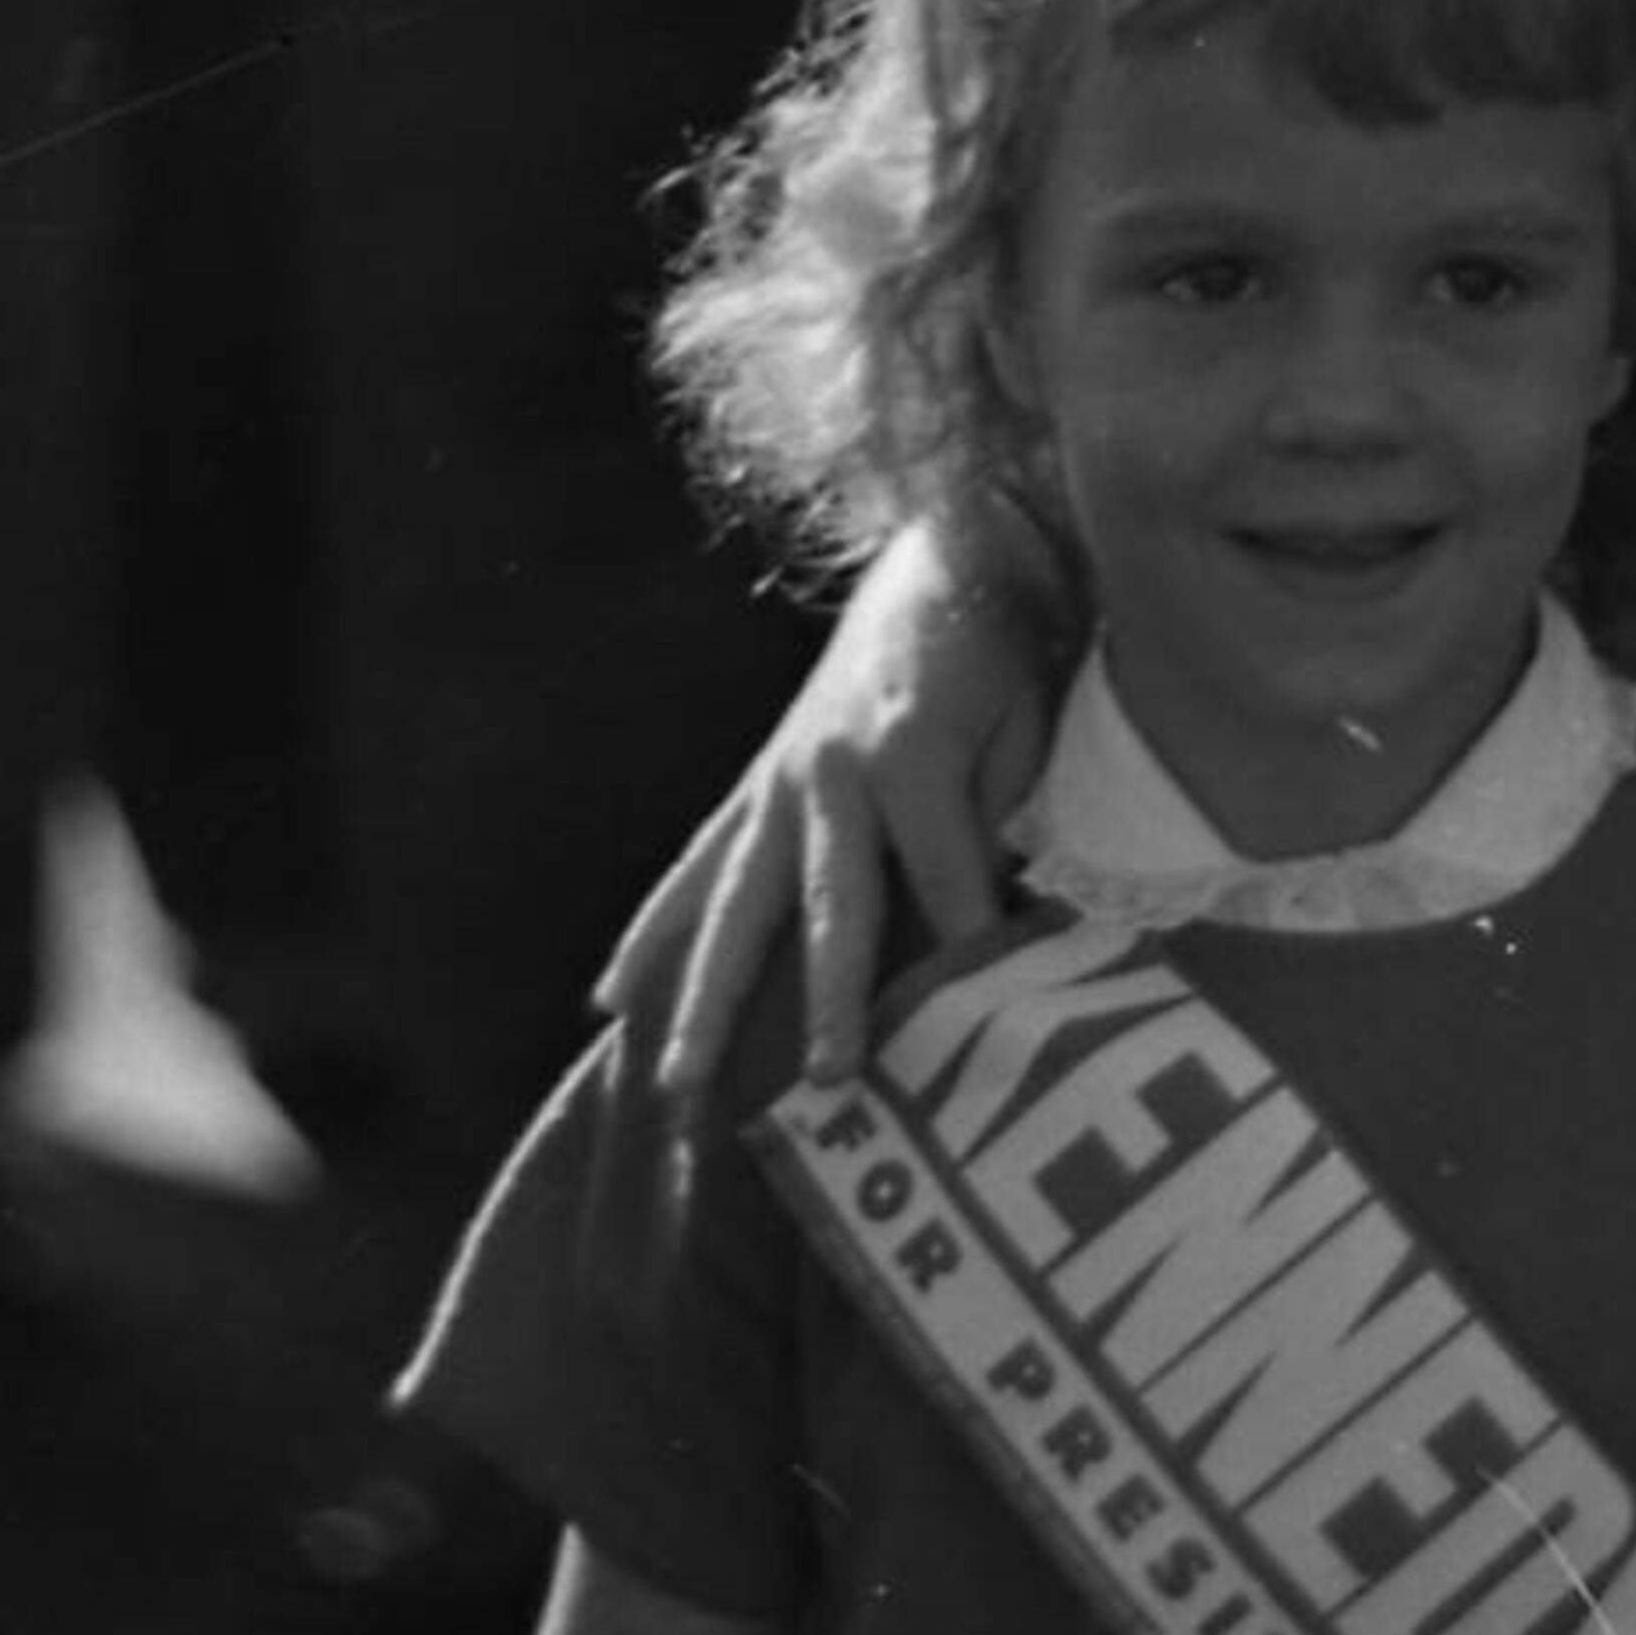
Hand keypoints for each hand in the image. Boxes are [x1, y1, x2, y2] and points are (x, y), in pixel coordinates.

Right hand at [592, 517, 1061, 1102]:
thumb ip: (998, 814)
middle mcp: (832, 774)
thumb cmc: (996, 643)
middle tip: (830, 1080)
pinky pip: (698, 868)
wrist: (938, 552)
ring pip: (736, 905)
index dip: (971, 948)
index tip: (987, 1027)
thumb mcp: (1025, 718)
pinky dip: (654, 934)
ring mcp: (781, 781)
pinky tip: (610, 1002)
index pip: (946, 877)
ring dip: (704, 997)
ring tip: (675, 1082)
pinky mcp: (757, 785)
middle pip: (828, 906)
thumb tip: (986, 918)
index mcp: (912, 754)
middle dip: (832, 997)